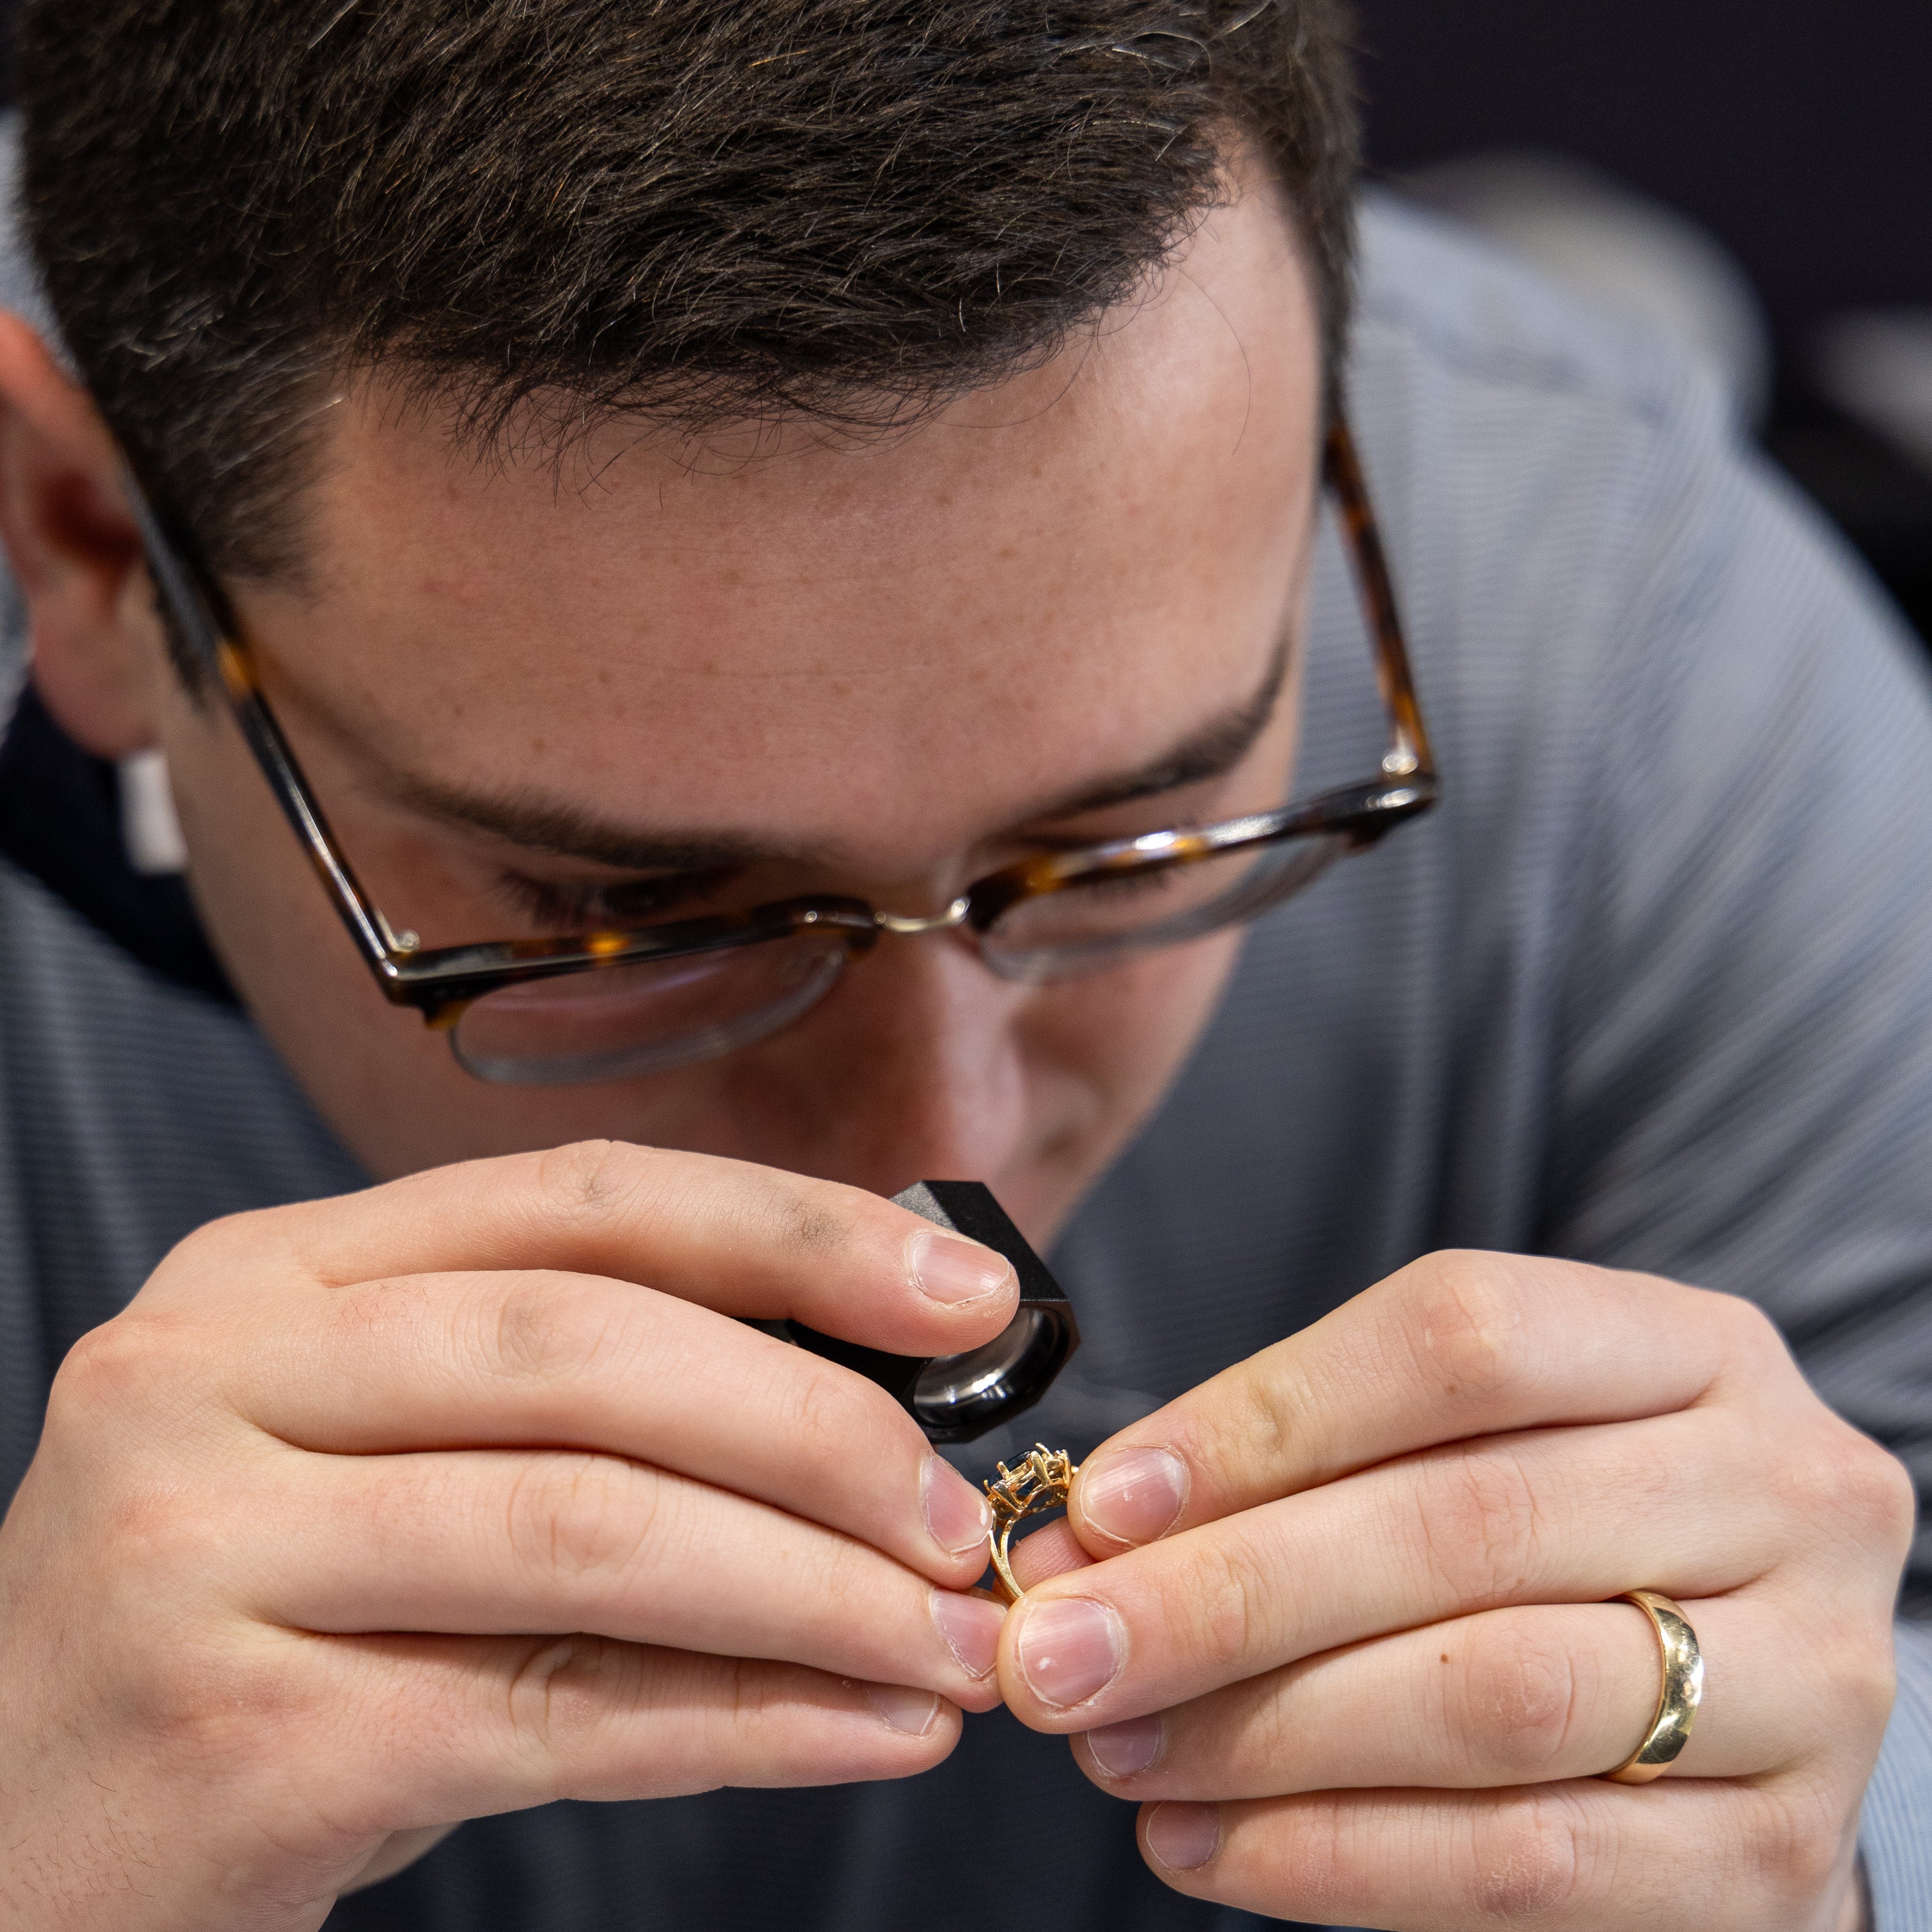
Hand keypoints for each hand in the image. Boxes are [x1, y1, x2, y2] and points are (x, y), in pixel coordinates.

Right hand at [0, 1142, 1017, 1929]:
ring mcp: (202, 1553)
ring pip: (592, 1531)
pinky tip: (869, 1731)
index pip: (582, 1201)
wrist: (3, 1836)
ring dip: (813, 1590)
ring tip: (951, 1640)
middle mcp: (215, 1376)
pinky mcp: (237, 1740)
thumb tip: (866, 1413)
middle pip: (596, 1352)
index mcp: (273, 1276)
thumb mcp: (374, 1466)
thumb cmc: (243, 1624)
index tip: (968, 1288)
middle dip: (822, 1425)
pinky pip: (558, 1713)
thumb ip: (569, 1412)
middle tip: (960, 1515)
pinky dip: (747, 1722)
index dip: (795, 1232)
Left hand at [996, 1252, 1913, 1930]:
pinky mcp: (1785, 1856)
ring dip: (1265, 1732)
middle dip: (1225, 1593)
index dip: (1261, 1417)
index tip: (1099, 1501)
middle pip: (1464, 1523)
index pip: (1457, 1337)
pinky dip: (1340, 1860)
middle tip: (1058, 1650)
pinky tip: (1203, 1846)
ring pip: (1495, 1696)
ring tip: (1114, 1749)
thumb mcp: (1458, 1444)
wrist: (1741, 1690)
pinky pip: (1531, 1863)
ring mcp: (1812, 1675)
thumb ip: (1299, 1468)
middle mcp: (1782, 1487)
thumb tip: (1088, 1534)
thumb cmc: (1550, 1530)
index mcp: (1690, 1344)